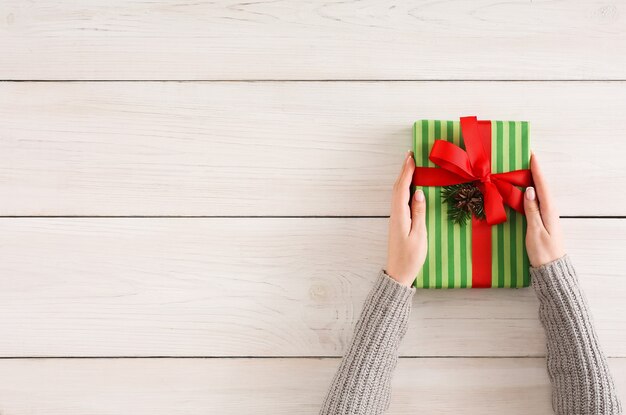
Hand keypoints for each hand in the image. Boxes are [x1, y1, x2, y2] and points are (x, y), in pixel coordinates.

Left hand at [385, 151, 427, 285]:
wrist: (398, 274)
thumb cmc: (410, 258)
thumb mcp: (419, 236)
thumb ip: (419, 214)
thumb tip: (418, 193)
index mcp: (400, 216)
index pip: (402, 189)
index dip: (406, 172)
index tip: (411, 158)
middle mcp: (395, 215)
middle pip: (397, 188)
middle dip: (404, 171)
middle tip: (410, 156)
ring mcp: (395, 219)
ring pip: (397, 194)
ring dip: (403, 178)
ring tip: (410, 166)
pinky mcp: (398, 223)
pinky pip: (399, 201)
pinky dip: (403, 189)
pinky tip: (409, 187)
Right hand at [523, 154, 565, 266]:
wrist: (551, 269)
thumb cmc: (543, 252)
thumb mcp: (535, 231)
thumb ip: (532, 210)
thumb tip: (530, 190)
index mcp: (549, 211)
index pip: (542, 185)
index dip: (537, 169)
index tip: (531, 155)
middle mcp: (550, 210)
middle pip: (542, 186)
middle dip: (535, 171)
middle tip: (525, 158)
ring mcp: (548, 216)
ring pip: (540, 193)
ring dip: (533, 180)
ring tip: (524, 170)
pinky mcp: (544, 221)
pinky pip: (538, 201)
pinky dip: (532, 192)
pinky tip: (526, 191)